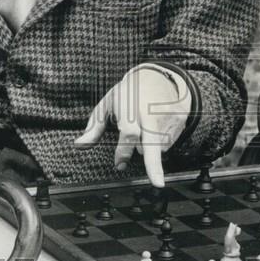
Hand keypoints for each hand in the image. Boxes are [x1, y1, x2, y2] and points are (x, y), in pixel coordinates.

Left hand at [74, 66, 189, 186]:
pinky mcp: (180, 121)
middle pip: (153, 143)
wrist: (159, 77)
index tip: (119, 164)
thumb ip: (94, 127)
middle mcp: (151, 113)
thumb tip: (80, 144)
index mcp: (131, 107)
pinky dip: (160, 143)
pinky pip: (168, 144)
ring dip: (148, 149)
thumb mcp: (108, 105)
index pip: (129, 133)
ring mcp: (168, 117)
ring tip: (144, 130)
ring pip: (159, 148)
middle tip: (157, 183)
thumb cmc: (129, 92)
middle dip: (155, 165)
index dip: (124, 151)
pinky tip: (155, 129)